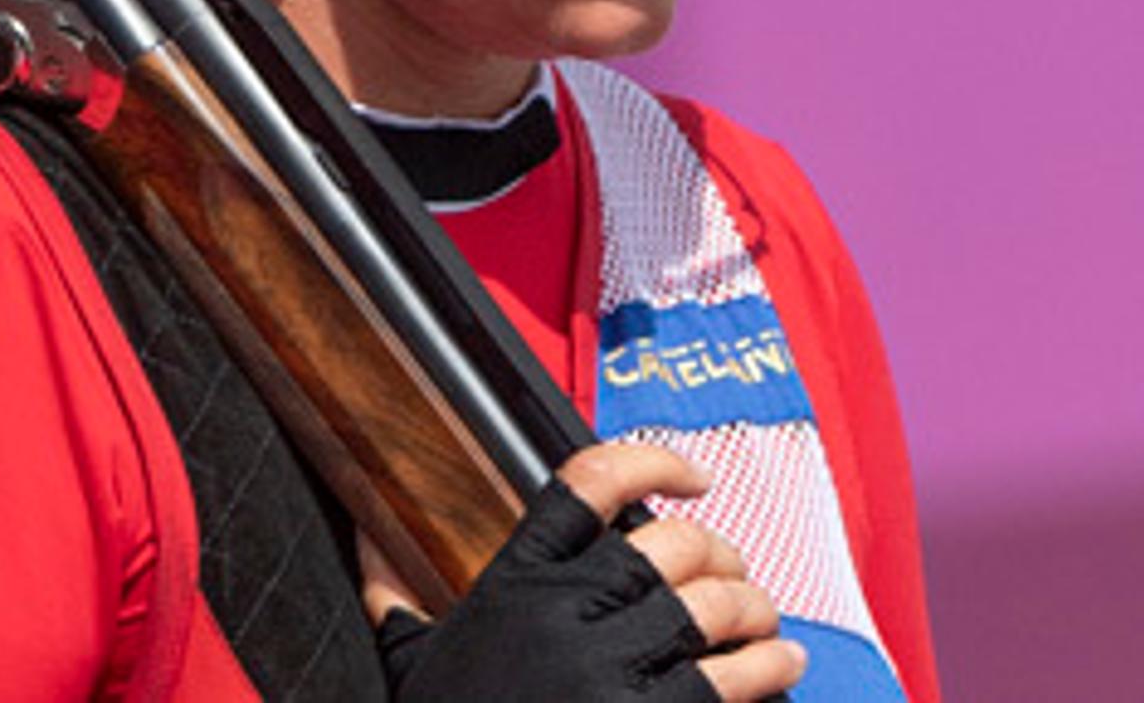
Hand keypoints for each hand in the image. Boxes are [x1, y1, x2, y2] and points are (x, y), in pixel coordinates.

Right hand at [368, 441, 805, 700]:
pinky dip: (768, 671)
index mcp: (509, 585)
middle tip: (738, 576)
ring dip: (757, 612)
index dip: (652, 462)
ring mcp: (605, 676)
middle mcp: (559, 618)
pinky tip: (782, 671)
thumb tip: (360, 534)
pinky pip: (728, 683)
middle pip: (673, 546)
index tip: (695, 476)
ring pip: (713, 608)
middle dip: (723, 554)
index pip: (586, 484)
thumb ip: (390, 595)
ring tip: (772, 628)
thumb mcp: (405, 661)